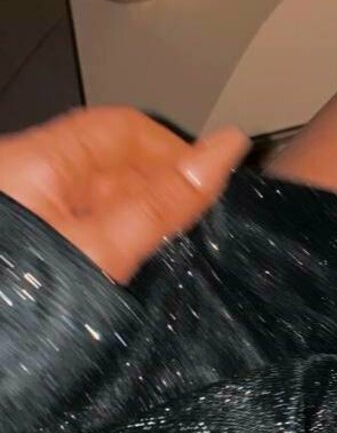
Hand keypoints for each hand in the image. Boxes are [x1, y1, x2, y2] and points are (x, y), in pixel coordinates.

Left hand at [0, 107, 250, 283]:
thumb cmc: (13, 303)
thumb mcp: (101, 251)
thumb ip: (163, 205)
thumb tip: (220, 155)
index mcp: (36, 162)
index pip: (121, 129)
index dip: (171, 148)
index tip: (210, 180)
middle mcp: (25, 180)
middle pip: (107, 163)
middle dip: (157, 186)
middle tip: (198, 221)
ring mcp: (23, 217)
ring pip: (94, 200)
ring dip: (136, 219)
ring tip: (170, 250)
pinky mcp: (24, 250)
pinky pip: (76, 231)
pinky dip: (110, 243)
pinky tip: (129, 271)